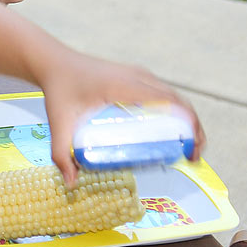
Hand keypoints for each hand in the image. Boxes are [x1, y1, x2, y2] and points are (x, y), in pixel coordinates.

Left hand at [37, 51, 205, 185]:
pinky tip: (171, 129)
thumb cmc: (58, 89)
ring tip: (186, 146)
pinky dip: (174, 109)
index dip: (190, 126)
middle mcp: (136, 76)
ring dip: (186, 118)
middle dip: (192, 129)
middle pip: (178, 102)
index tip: (192, 152)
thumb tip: (70, 184)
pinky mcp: (134, 75)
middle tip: (192, 157)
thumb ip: (61, 153)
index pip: (170, 103)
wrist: (53, 62)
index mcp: (124, 86)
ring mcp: (137, 73)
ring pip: (173, 96)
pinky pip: (163, 91)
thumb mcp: (59, 122)